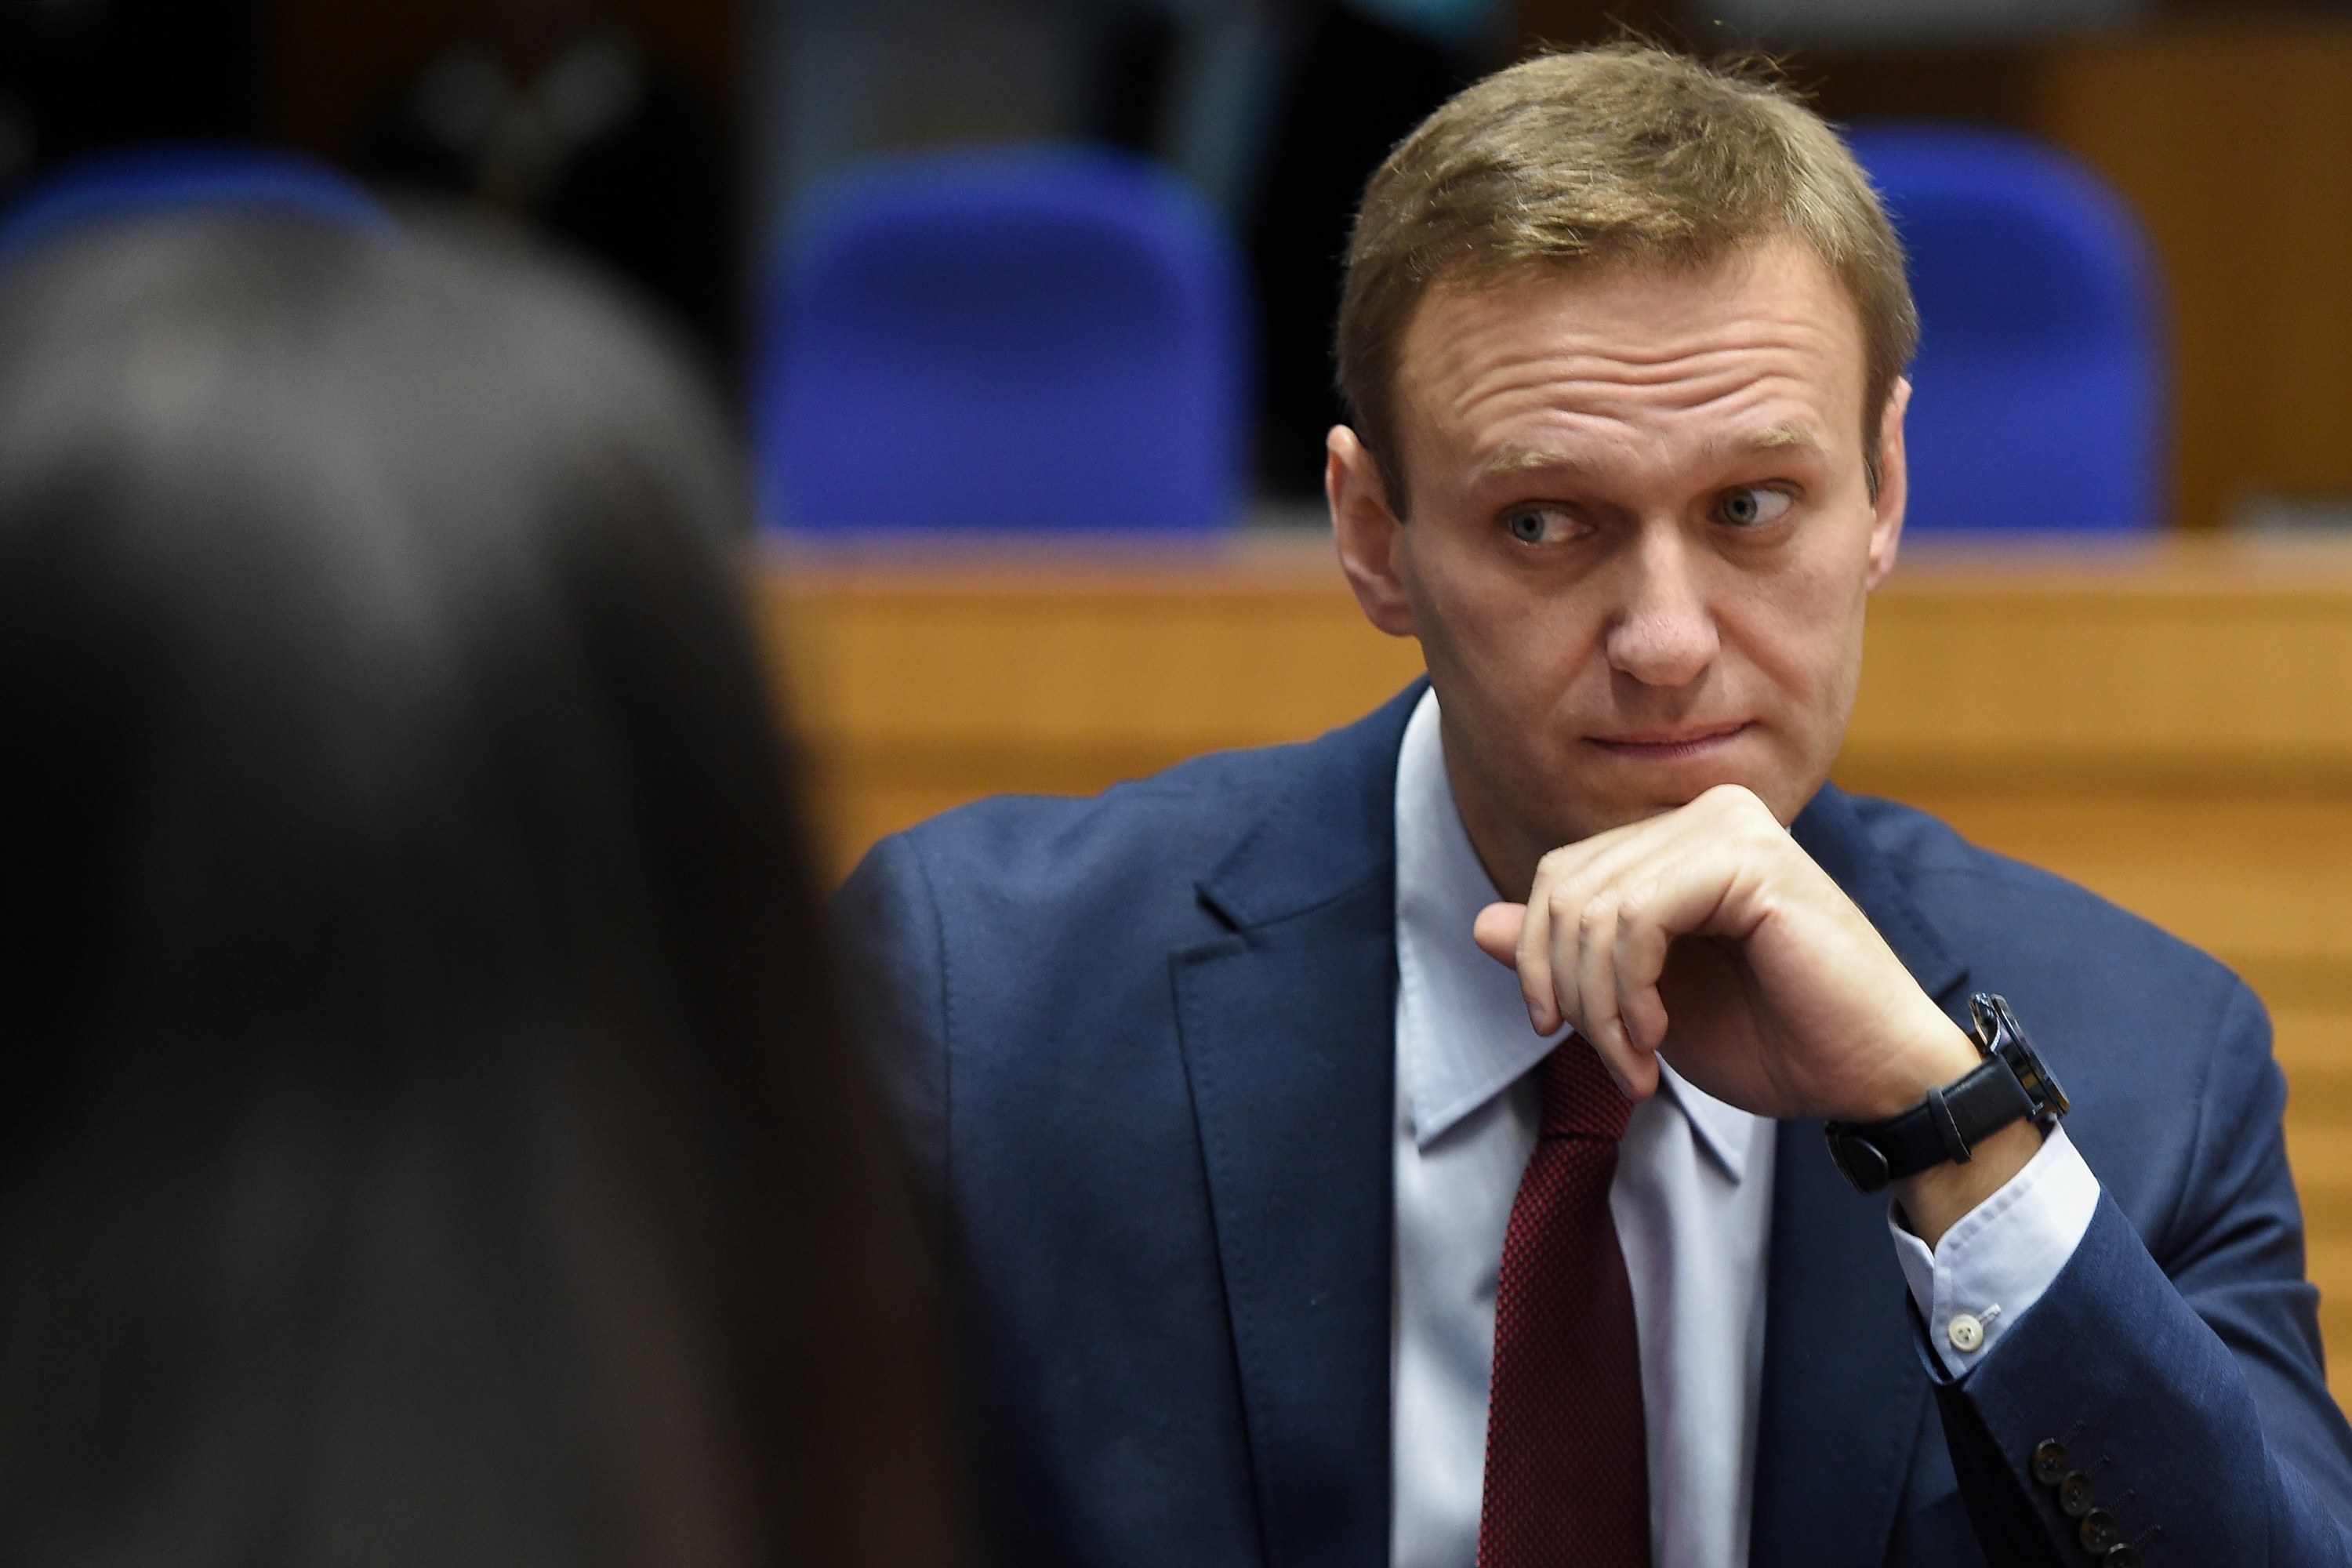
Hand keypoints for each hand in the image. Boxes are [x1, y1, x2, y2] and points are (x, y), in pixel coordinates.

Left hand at [1470, 784, 1977, 1123]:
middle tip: (1611, 1063)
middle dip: (1567, 990)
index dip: (1542, 962)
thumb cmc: (1774, 1040)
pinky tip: (1658, 1036)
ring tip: (1636, 1063)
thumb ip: (1569, 957)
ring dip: (1598, 1007)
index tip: (1566, 1037)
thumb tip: (1482, 923)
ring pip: (1593, 909)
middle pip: (1565, 888)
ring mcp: (1729, 826)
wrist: (1871, 1077)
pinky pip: (1635, 918)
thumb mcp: (1641, 1003)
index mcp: (1680, 839)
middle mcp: (1705, 813)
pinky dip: (1627, 992)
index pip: (1560, 877)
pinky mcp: (1750, 857)